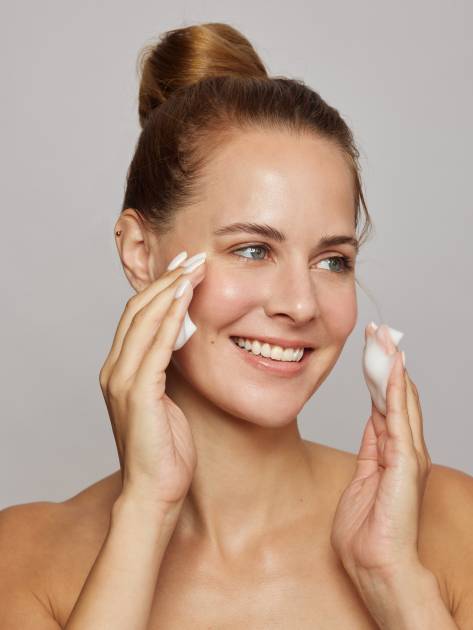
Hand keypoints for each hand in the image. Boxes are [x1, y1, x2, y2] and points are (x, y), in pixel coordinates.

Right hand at [98, 254, 205, 510]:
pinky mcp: (138, 395)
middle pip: (137, 310)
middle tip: (193, 257)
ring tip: (195, 268)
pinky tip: (187, 300)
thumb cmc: (164, 451)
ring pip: (144, 322)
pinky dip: (171, 320)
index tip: (184, 267)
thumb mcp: (166, 401)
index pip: (136, 316)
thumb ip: (166, 370)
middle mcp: (114, 371)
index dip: (159, 288)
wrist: (153, 493)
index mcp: (120, 371)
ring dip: (170, 291)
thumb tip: (184, 340)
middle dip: (167, 280)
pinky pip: (156, 348)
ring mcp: (122, 382)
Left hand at [330, 324, 432, 583]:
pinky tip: (394, 367)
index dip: (380, 377)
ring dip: (392, 367)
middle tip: (380, 331)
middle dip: (387, 363)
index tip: (374, 350)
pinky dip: (396, 390)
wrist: (375, 567)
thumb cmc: (366, 534)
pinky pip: (399, 418)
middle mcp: (404, 450)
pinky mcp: (404, 462)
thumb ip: (370, 450)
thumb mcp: (361, 480)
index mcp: (391, 454)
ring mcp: (407, 455)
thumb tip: (370, 424)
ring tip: (385, 337)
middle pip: (396, 396)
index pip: (386, 405)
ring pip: (400, 400)